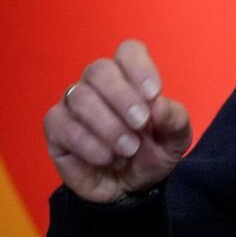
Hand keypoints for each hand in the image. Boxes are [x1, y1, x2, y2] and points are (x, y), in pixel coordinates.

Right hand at [43, 40, 192, 202]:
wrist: (133, 187)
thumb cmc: (153, 152)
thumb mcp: (176, 138)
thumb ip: (174, 118)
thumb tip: (158, 104)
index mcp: (130, 76)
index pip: (128, 51)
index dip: (140, 67)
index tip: (153, 93)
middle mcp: (99, 84)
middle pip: (99, 70)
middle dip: (123, 97)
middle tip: (140, 124)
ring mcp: (73, 104)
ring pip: (80, 97)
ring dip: (108, 125)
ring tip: (129, 148)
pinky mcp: (56, 129)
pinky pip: (62, 126)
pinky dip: (88, 143)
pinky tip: (106, 157)